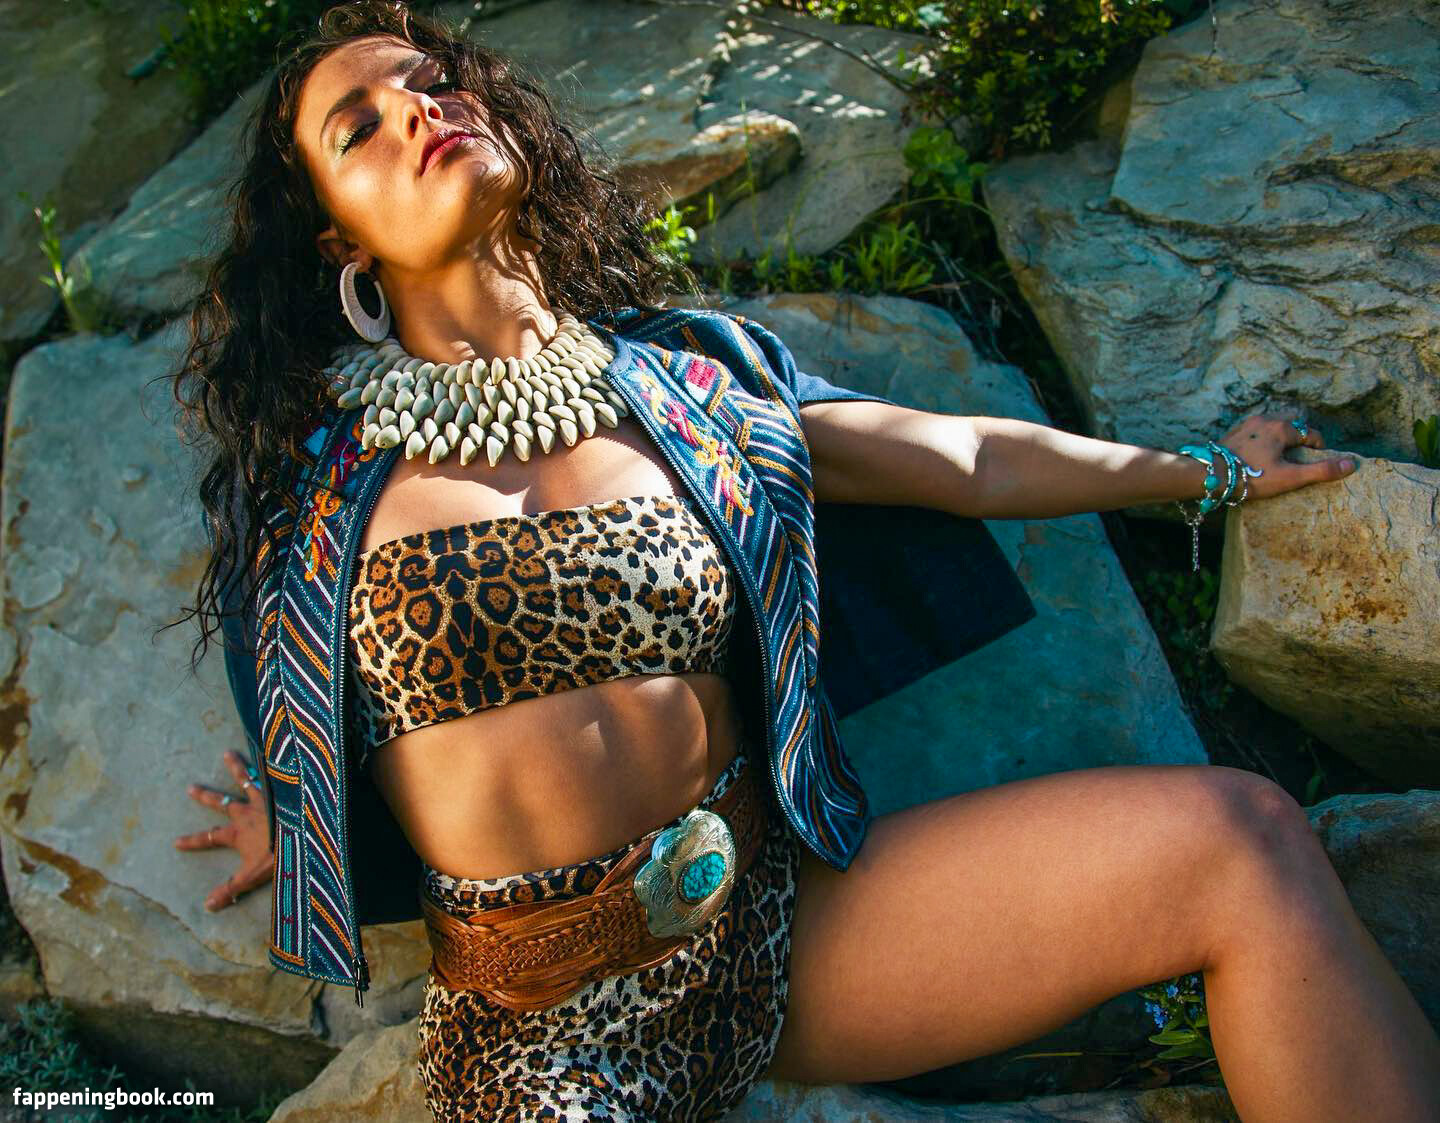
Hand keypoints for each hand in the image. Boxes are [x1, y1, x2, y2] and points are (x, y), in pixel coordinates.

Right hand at [174, 749, 273, 911]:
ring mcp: (264, 798)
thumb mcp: (251, 876)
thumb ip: (230, 889)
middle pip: (221, 802)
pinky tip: (275, 752)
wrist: (302, 835)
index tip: (175, 841)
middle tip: (190, 787)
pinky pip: (273, 773)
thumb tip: (207, 906)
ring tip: (228, 753)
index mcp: (237, 833)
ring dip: (237, 767)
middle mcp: (247, 812)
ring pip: (247, 779)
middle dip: (205, 796)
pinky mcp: (282, 789)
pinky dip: (271, 763)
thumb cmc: (277, 856)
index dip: (192, 841)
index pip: (208, 837)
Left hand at [1213, 410, 1355, 501]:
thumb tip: (1351, 464)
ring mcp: (1247, 424)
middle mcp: (1265, 420)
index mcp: (1282, 428)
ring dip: (1280, 440)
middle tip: (1297, 461)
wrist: (1209, 474)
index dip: (1318, 449)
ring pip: (1273, 428)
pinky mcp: (1233, 432)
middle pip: (1292, 427)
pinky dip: (1263, 441)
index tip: (1314, 464)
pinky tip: (1258, 457)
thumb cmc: (1251, 477)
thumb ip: (1321, 471)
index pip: (1311, 434)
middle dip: (1298, 441)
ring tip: (1278, 460)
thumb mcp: (1290, 477)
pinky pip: (1256, 433)